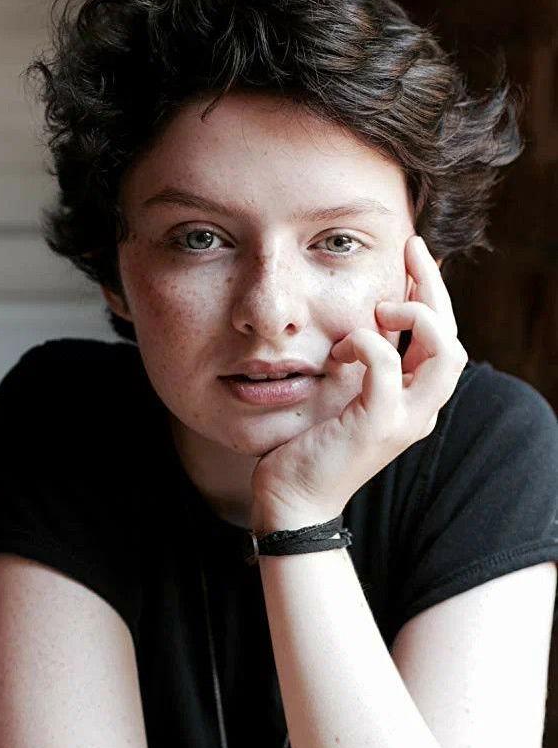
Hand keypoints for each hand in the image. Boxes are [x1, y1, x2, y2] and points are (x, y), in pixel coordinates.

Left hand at [250, 234, 467, 529]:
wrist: (293, 498)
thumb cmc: (311, 444)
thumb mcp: (345, 392)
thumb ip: (363, 361)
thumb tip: (365, 317)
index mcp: (415, 399)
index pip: (444, 337)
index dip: (434, 293)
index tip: (414, 256)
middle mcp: (420, 409)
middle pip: (453, 338)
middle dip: (435, 287)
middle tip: (411, 249)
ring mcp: (403, 419)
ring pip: (446, 353)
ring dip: (419, 317)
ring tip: (383, 307)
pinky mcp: (375, 425)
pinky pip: (386, 367)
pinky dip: (367, 344)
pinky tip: (343, 346)